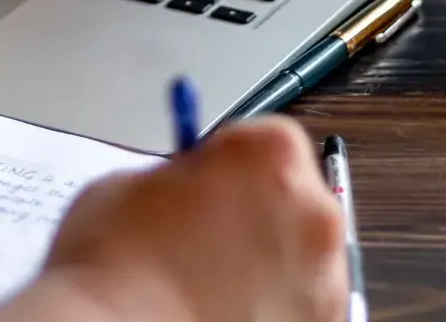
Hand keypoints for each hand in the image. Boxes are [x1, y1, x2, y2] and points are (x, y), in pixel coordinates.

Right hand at [42, 117, 346, 321]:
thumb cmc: (119, 267)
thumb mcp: (129, 184)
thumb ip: (177, 176)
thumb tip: (184, 186)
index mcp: (271, 156)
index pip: (267, 139)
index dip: (231, 160)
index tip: (209, 177)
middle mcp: (313, 212)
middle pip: (293, 193)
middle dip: (254, 207)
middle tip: (203, 229)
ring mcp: (325, 277)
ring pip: (299, 252)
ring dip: (266, 257)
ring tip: (208, 277)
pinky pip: (299, 301)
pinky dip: (271, 303)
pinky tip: (220, 308)